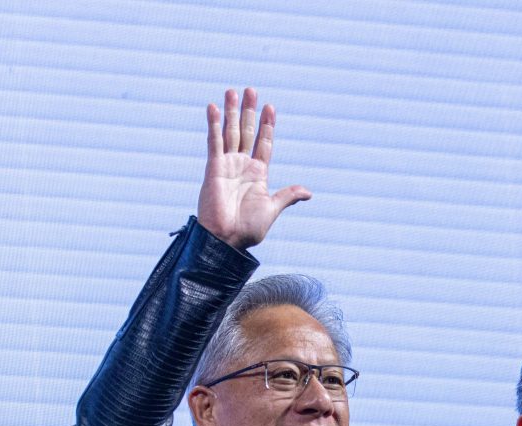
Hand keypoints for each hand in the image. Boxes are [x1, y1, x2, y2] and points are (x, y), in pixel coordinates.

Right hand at [197, 88, 311, 250]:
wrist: (227, 239)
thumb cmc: (248, 229)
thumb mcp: (272, 209)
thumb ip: (287, 196)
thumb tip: (308, 192)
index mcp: (258, 174)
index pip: (263, 143)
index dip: (268, 126)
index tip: (270, 107)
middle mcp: (242, 166)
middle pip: (247, 132)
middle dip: (249, 111)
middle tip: (250, 90)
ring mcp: (227, 165)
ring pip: (230, 132)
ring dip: (231, 111)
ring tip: (232, 91)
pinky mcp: (214, 167)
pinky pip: (214, 142)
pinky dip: (213, 124)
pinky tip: (213, 108)